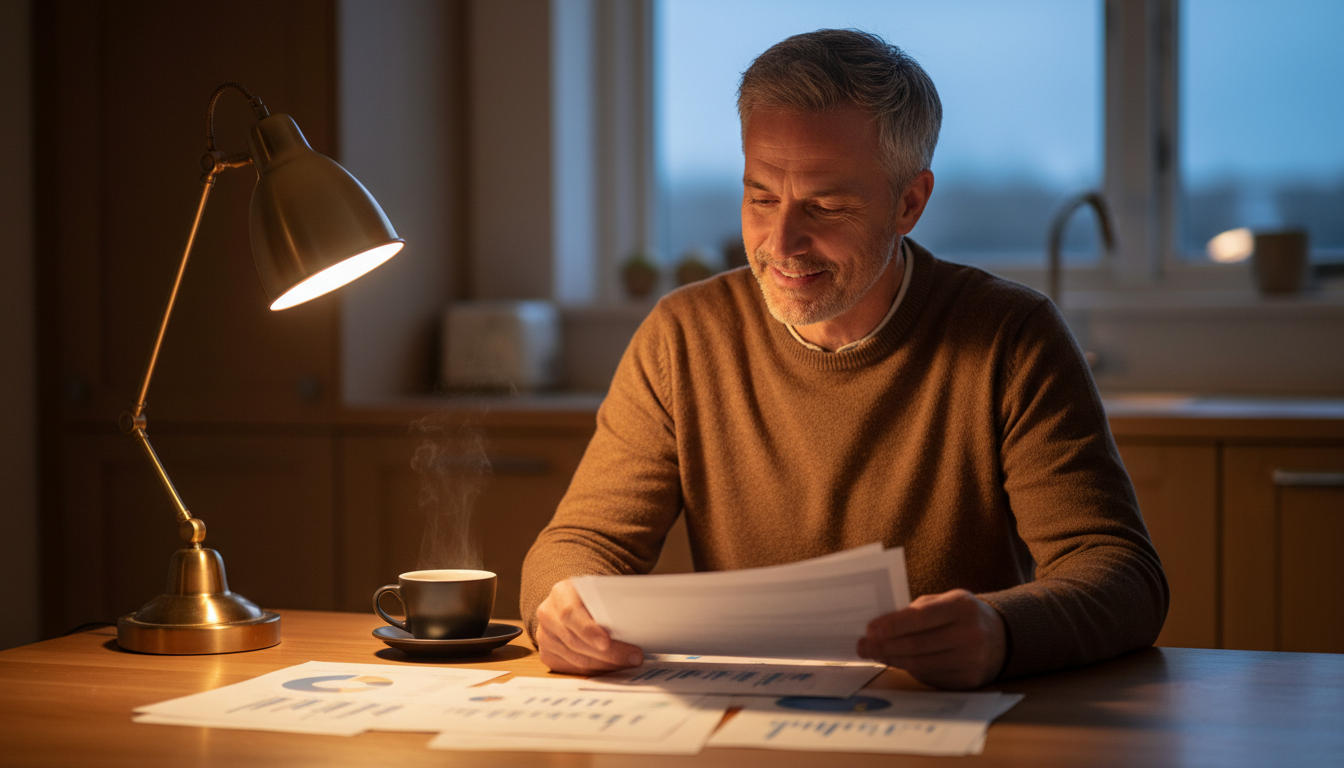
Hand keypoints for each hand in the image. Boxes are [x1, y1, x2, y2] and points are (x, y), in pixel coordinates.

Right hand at [534, 580, 644, 674]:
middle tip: (634, 657)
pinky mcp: (549, 655)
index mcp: (561, 593)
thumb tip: (637, 621)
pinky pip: (574, 669)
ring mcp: (545, 637)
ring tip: (629, 663)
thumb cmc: (592, 596)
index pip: (570, 613)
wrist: (572, 601)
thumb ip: (610, 603)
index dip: (588, 630)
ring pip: (577, 659)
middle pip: (576, 641)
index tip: (606, 642)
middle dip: (609, 653)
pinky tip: (613, 667)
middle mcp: (548, 615)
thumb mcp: (599, 591)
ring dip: (606, 665)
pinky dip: (597, 670)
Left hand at [857, 589, 1006, 689]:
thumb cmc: (963, 615)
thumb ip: (916, 610)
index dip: (892, 625)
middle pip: (917, 645)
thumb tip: (880, 626)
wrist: (1002, 637)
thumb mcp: (946, 601)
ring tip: (875, 654)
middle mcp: (969, 635)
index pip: (920, 618)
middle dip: (884, 647)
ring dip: (893, 660)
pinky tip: (898, 662)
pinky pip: (930, 677)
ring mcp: (971, 661)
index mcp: (962, 607)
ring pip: (920, 665)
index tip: (869, 629)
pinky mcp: (969, 681)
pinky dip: (911, 670)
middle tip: (862, 647)